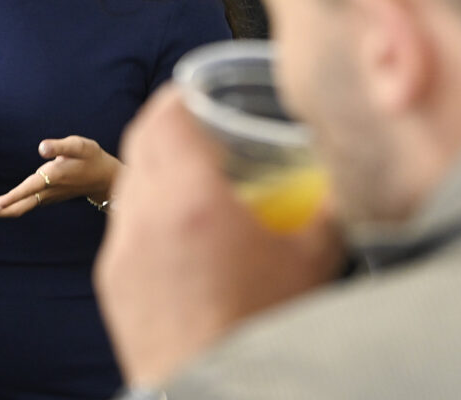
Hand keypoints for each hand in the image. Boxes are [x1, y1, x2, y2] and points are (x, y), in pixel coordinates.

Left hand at [0, 135, 119, 218]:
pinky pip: (19, 207)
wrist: (106, 179)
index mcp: (51, 179)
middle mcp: (45, 192)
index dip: (7, 200)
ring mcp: (44, 198)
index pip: (24, 191)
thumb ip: (60, 145)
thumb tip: (41, 147)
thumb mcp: (80, 145)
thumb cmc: (92, 158)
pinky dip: (2, 209)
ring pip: (16, 209)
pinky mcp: (43, 198)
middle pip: (14, 207)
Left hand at [94, 86, 343, 386]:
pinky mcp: (112, 279)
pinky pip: (125, 225)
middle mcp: (146, 215)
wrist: (210, 390)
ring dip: (156, 168)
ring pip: (131, 184)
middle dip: (169, 124)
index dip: (182, 95)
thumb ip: (328, 210)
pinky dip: (147, 211)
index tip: (199, 90)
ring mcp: (122, 247)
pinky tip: (180, 229)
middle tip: (199, 123)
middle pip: (143, 141)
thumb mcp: (311, 262)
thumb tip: (347, 180)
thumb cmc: (262, 330)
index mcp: (191, 199)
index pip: (167, 116)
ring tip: (193, 176)